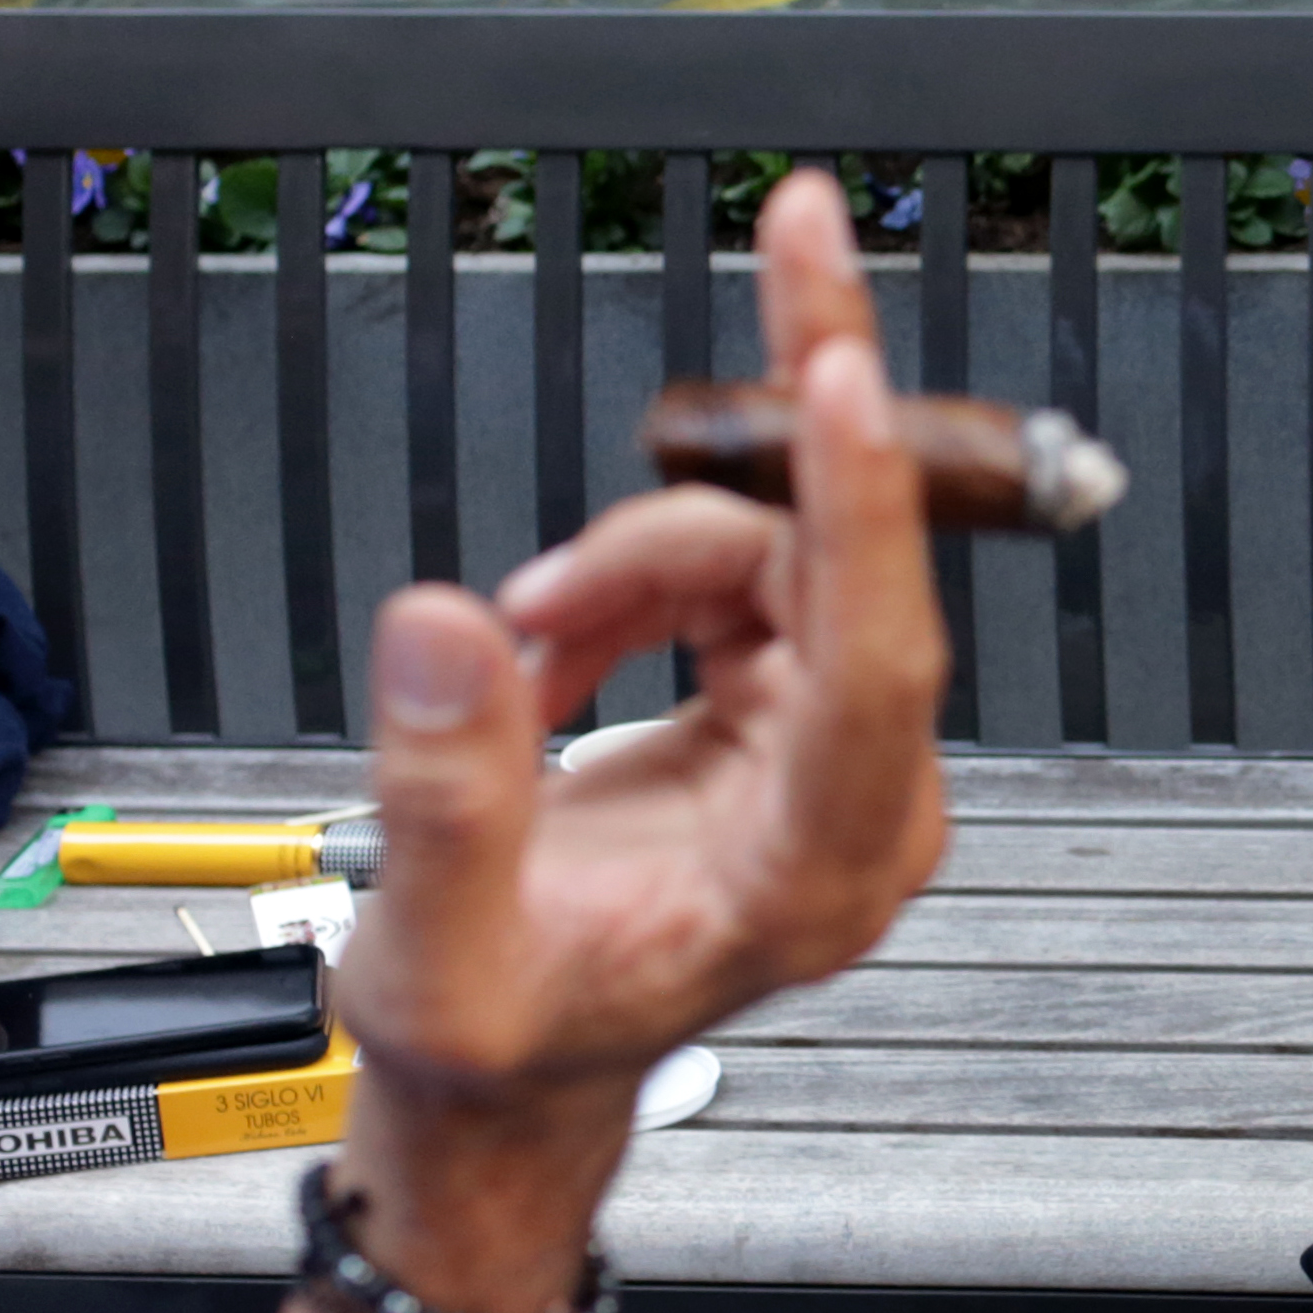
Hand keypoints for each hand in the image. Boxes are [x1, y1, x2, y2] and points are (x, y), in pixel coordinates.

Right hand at [338, 171, 948, 1300]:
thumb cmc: (504, 1043)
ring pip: (768, 552)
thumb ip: (444, 794)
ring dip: (631, 563)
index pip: (874, 659)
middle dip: (767, 433)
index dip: (861, 508)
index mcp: (816, 872)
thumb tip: (444, 622)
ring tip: (523, 642)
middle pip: (847, 558)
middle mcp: (860, 798)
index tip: (846, 372)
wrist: (508, 1081)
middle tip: (798, 232)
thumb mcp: (438, 957)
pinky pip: (738, 574)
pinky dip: (628, 590)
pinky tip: (553, 657)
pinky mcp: (794, 705)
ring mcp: (834, 745)